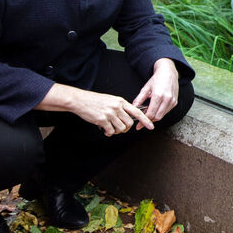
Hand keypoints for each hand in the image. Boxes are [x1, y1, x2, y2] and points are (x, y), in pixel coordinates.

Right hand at [38, 84, 153, 136]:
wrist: (80, 100)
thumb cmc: (95, 101)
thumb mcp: (111, 100)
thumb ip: (120, 107)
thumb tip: (128, 118)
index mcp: (121, 101)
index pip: (137, 111)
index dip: (145, 120)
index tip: (151, 126)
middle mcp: (117, 107)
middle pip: (129, 123)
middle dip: (126, 129)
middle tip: (120, 129)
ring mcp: (110, 113)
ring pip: (121, 128)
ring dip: (116, 131)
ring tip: (110, 128)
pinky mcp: (102, 120)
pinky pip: (111, 131)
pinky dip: (109, 133)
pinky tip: (105, 130)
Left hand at [131, 58, 178, 129]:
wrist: (168, 72)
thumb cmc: (157, 79)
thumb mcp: (146, 88)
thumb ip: (139, 99)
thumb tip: (133, 108)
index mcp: (158, 95)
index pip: (150, 113)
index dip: (143, 121)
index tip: (138, 126)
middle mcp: (167, 99)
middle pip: (157, 117)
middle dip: (149, 120)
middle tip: (142, 120)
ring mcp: (172, 101)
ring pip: (162, 115)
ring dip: (154, 117)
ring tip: (148, 112)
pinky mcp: (175, 102)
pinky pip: (166, 112)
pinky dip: (160, 113)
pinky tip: (155, 109)